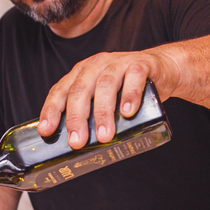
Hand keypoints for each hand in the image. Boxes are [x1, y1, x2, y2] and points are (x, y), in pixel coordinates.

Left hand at [36, 50, 179, 147]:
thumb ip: (92, 113)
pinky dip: (130, 96)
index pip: (60, 90)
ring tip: (104, 136)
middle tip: (78, 142)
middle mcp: (96, 65)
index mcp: (82, 73)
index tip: (47, 131)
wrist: (163, 69)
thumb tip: (78, 146)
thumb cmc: (129, 89)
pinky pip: (133, 78)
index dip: (52, 110)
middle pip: (80, 90)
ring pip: (105, 85)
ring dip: (103, 113)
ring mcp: (118, 62)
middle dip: (77, 118)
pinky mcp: (141, 64)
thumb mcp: (106, 98)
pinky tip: (127, 112)